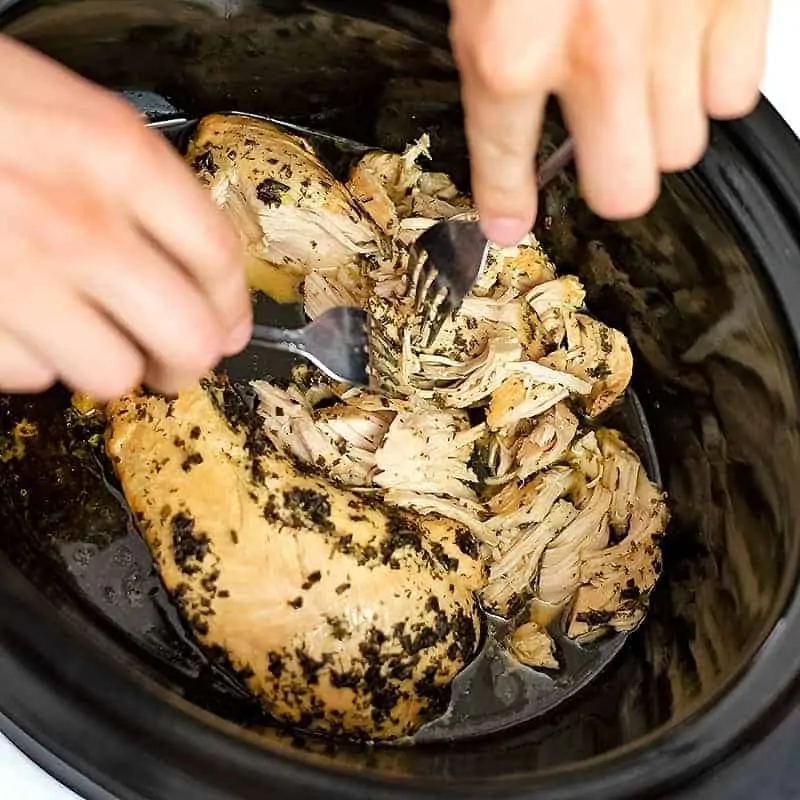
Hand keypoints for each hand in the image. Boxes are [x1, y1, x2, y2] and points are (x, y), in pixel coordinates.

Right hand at [0, 35, 251, 399]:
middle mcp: (79, 225)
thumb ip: (136, 186)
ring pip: (112, 374)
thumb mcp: (61, 111)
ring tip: (84, 334)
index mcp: (114, 156)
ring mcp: (19, 281)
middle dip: (189, 360)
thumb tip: (195, 259)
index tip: (229, 325)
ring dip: (105, 361)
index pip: (217, 258)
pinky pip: (30, 375)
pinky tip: (15, 320)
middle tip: (175, 359)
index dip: (232, 306)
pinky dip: (30, 358)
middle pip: (188, 338)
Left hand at [449, 0, 771, 245]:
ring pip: (682, 145)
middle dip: (606, 180)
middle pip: (625, 189)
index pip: (506, 162)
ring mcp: (676, 25)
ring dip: (658, 128)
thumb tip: (498, 96)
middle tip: (599, 151)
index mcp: (511, 45)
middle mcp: (600, 50)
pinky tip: (683, 53)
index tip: (508, 220)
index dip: (503, 199)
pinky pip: (736, 92)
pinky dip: (711, 82)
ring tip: (641, 87)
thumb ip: (491, 46)